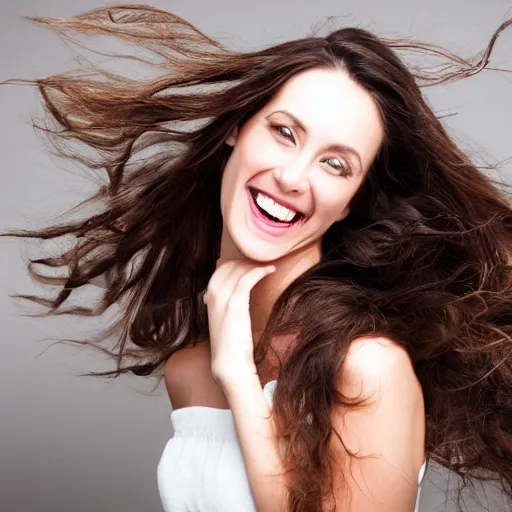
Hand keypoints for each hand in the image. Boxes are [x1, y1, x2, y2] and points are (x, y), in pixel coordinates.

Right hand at [203, 259, 275, 385]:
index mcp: (208, 298)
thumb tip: (237, 295)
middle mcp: (212, 295)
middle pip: (228, 266)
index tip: (251, 264)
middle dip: (245, 262)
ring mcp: (222, 298)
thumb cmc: (231, 345)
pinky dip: (259, 271)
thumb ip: (226, 306)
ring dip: (254, 265)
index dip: (236, 264)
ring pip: (238, 270)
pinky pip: (247, 278)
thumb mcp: (224, 321)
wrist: (229, 364)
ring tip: (268, 266)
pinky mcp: (235, 304)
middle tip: (262, 263)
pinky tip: (269, 270)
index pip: (220, 270)